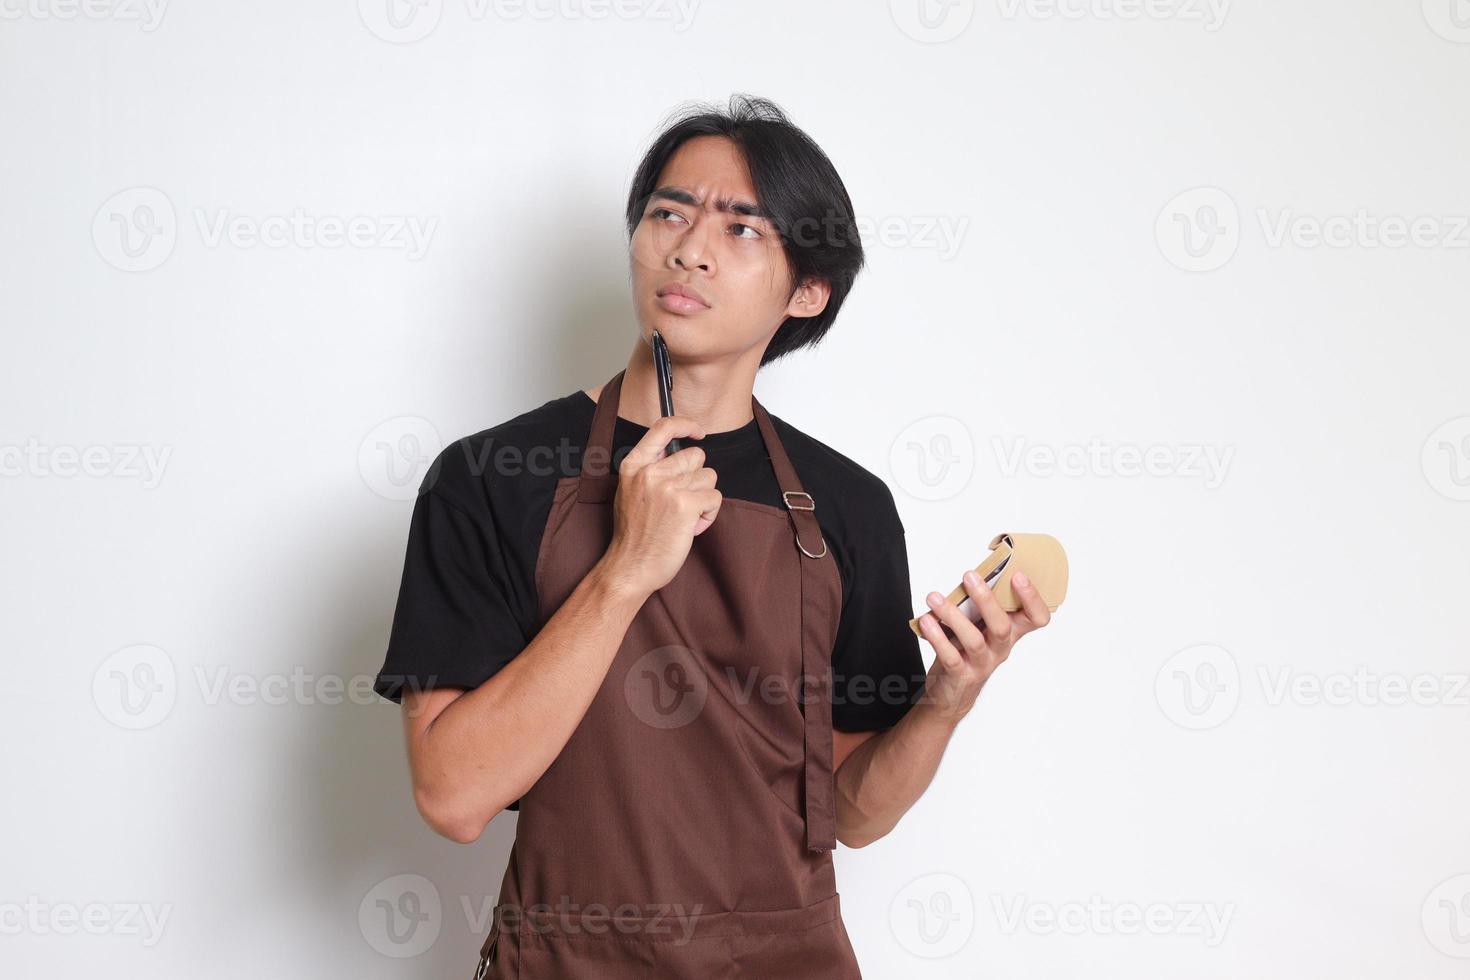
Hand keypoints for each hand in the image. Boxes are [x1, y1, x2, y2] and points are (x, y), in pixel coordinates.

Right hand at [601, 415, 721, 597]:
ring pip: (709, 477)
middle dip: (697, 478)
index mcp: (634, 465)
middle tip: (683, 502)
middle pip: (696, 456)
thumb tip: (680, 452)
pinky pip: (715, 497)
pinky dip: (709, 514)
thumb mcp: (631, 491)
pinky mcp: (685, 505)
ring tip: (685, 517)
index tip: (698, 432)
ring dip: (704, 498)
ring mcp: (667, 487)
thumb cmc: (634, 534)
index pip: (663, 427)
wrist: (630, 567)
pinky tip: (692, 527)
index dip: (686, 425)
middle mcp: (650, 472)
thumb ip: (651, 469)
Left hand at [915, 570, 1052, 722]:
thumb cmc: (967, 652)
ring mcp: (981, 663)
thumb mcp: (980, 628)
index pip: (1036, 618)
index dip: (1032, 598)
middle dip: (987, 599)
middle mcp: (1000, 648)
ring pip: (974, 640)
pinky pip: (951, 656)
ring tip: (934, 597)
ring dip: (953, 615)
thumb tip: (972, 574)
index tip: (1018, 575)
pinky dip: (937, 637)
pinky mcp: (961, 675)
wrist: (953, 693)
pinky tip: (927, 621)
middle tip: (970, 576)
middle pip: (1003, 626)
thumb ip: (980, 606)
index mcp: (1011, 633)